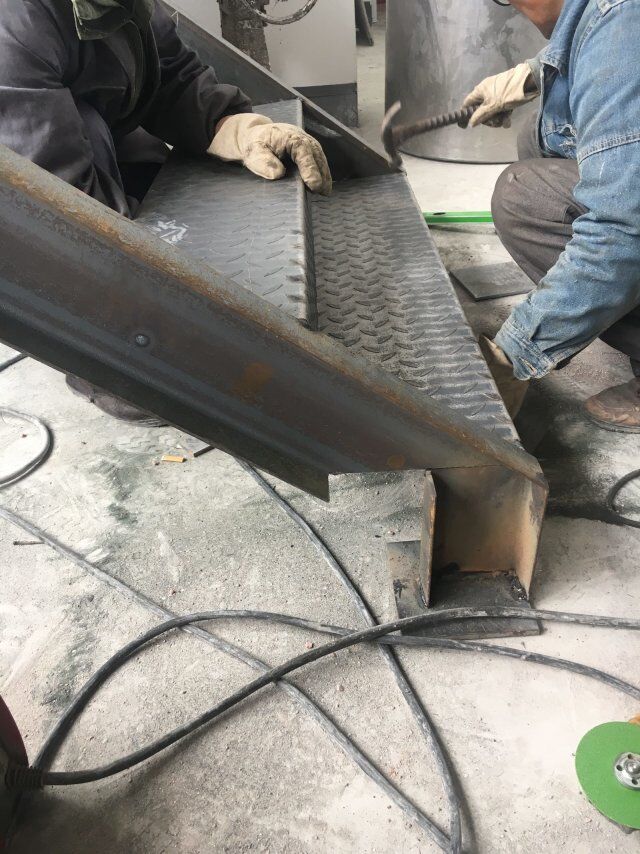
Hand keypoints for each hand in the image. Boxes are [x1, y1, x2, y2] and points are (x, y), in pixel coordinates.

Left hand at [208, 113, 331, 194]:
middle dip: (321, 175)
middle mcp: (304, 139)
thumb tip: (279, 174)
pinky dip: (323, 175)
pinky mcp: (312, 151)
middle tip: (321, 192)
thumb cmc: (257, 144)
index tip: (313, 184)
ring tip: (324, 192)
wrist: (260, 134)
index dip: (310, 169)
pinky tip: (323, 188)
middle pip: (317, 158)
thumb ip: (264, 162)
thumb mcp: (254, 152)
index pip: (304, 154)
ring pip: (321, 161)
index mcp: (291, 138)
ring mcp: (310, 145)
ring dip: (324, 176)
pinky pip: (321, 163)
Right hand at [463, 63, 537, 128]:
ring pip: (492, 111)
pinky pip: (501, 108)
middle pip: (481, 110)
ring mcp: (497, 94)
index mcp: (480, 90)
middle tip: (495, 123)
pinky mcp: (506, 96)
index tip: (466, 125)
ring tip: (504, 122)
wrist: (529, 81)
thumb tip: (470, 123)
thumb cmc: (508, 92)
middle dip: (488, 119)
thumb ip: (480, 115)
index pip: (468, 103)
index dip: (466, 114)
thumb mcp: (492, 106)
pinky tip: (508, 121)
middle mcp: (487, 91)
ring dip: (497, 119)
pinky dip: (504, 115)